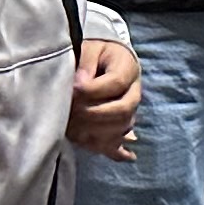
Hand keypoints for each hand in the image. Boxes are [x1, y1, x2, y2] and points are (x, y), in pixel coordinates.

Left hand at [70, 37, 142, 160]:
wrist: (106, 60)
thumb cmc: (94, 54)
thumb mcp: (88, 48)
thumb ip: (84, 62)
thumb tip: (80, 84)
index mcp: (127, 68)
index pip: (116, 83)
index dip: (92, 90)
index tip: (72, 90)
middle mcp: (134, 92)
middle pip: (122, 111)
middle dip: (93, 115)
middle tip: (70, 112)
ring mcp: (130, 112)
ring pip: (122, 128)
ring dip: (96, 133)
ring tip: (72, 130)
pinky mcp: (121, 126)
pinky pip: (120, 143)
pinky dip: (114, 152)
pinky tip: (115, 156)